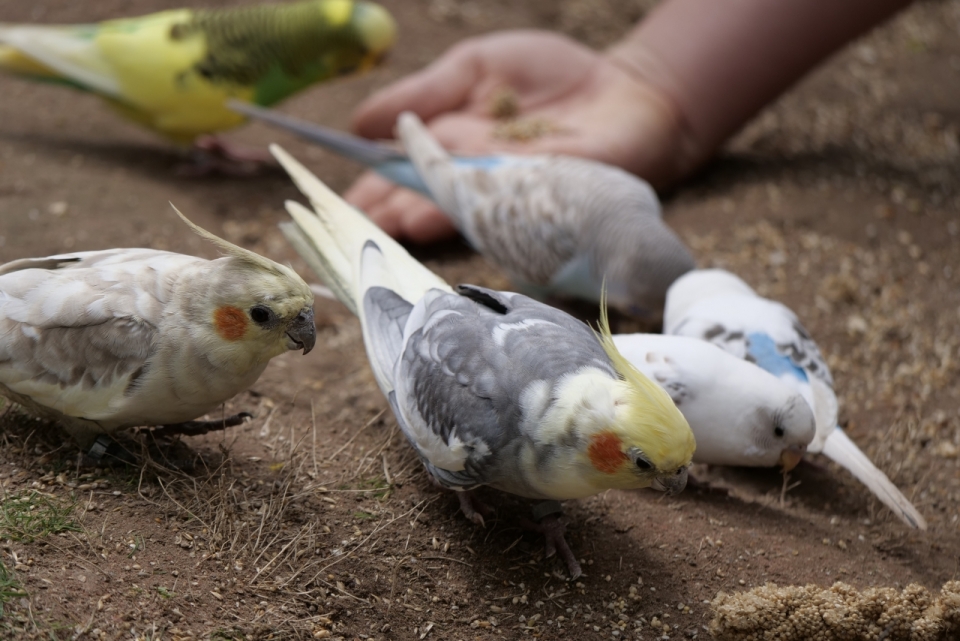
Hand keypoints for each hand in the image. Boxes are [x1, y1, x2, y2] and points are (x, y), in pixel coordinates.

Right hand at [345, 30, 689, 242]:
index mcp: (451, 141)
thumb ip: (428, 89)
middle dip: (381, 207)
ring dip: (409, 217)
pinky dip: (453, 215)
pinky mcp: (533, 202)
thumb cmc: (552, 75)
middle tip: (342, 220)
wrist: (624, 90)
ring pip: (445, 209)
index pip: (399, 168)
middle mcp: (470, 174)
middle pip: (416, 195)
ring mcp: (500, 192)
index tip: (330, 193)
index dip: (367, 180)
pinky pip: (487, 212)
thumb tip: (365, 120)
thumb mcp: (478, 64)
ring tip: (377, 223)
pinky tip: (424, 218)